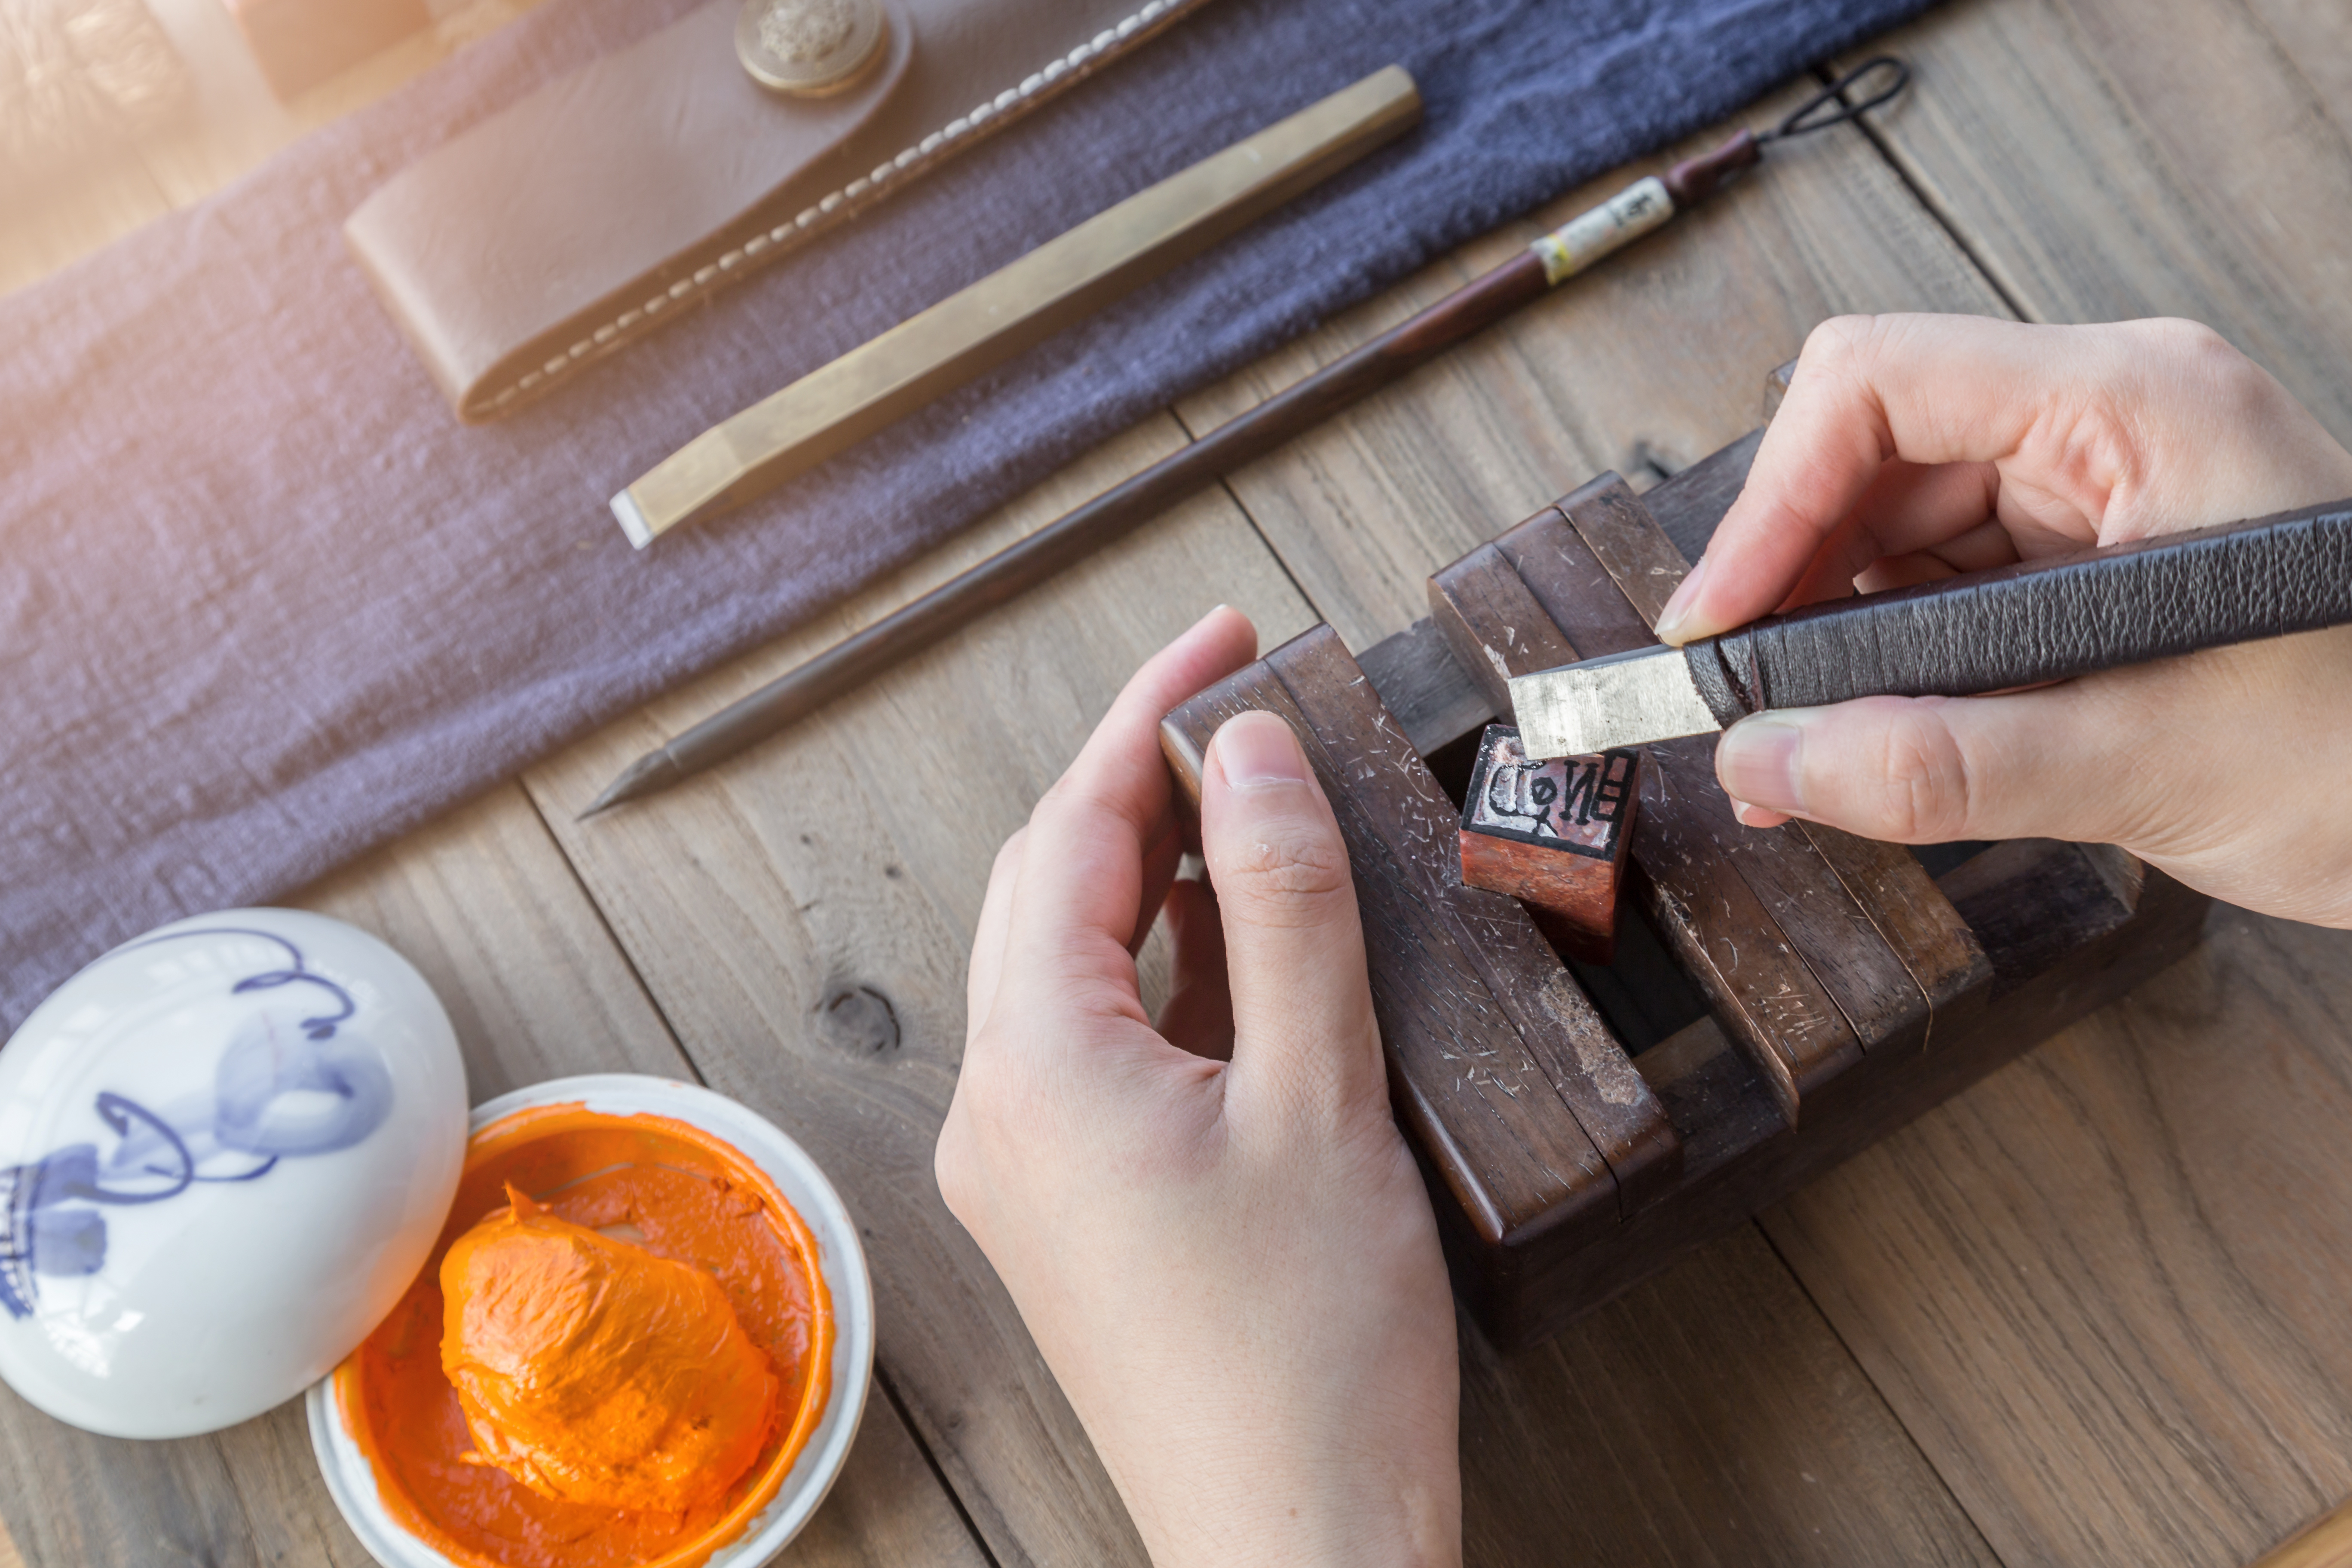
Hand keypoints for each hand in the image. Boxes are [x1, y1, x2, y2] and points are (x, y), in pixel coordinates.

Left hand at [935, 607, 1460, 1567]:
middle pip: (1050, 888)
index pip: (1075, 834)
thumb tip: (1252, 753)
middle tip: (1240, 704)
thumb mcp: (1320, 1097)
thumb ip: (1285, 909)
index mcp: (1039, 1069)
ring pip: (1069, 964)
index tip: (1219, 634)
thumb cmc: (1310, 1354)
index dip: (1147, 715)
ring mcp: (1025, 1167)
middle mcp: (1001, 1110)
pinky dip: (1162, 972)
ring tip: (1251, 805)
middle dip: (1137, 783)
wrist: (1295, 1541)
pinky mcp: (1068, 1209)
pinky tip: (1238, 943)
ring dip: (1151, 874)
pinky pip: (1095, 1043)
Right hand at [1655, 315, 2351, 926]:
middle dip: (1791, 582)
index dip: (1772, 500)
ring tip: (1796, 748)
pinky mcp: (2095, 558)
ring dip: (1832, 634)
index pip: (1881, 383)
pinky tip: (1861, 739)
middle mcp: (2114, 420)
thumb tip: (1764, 763)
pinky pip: (1947, 586)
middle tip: (1739, 702)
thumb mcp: (2151, 765)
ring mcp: (2105, 486)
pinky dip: (1889, 663)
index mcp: (2141, 406)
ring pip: (1898, 526)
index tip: (1720, 623)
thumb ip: (1939, 764)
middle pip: (1874, 453)